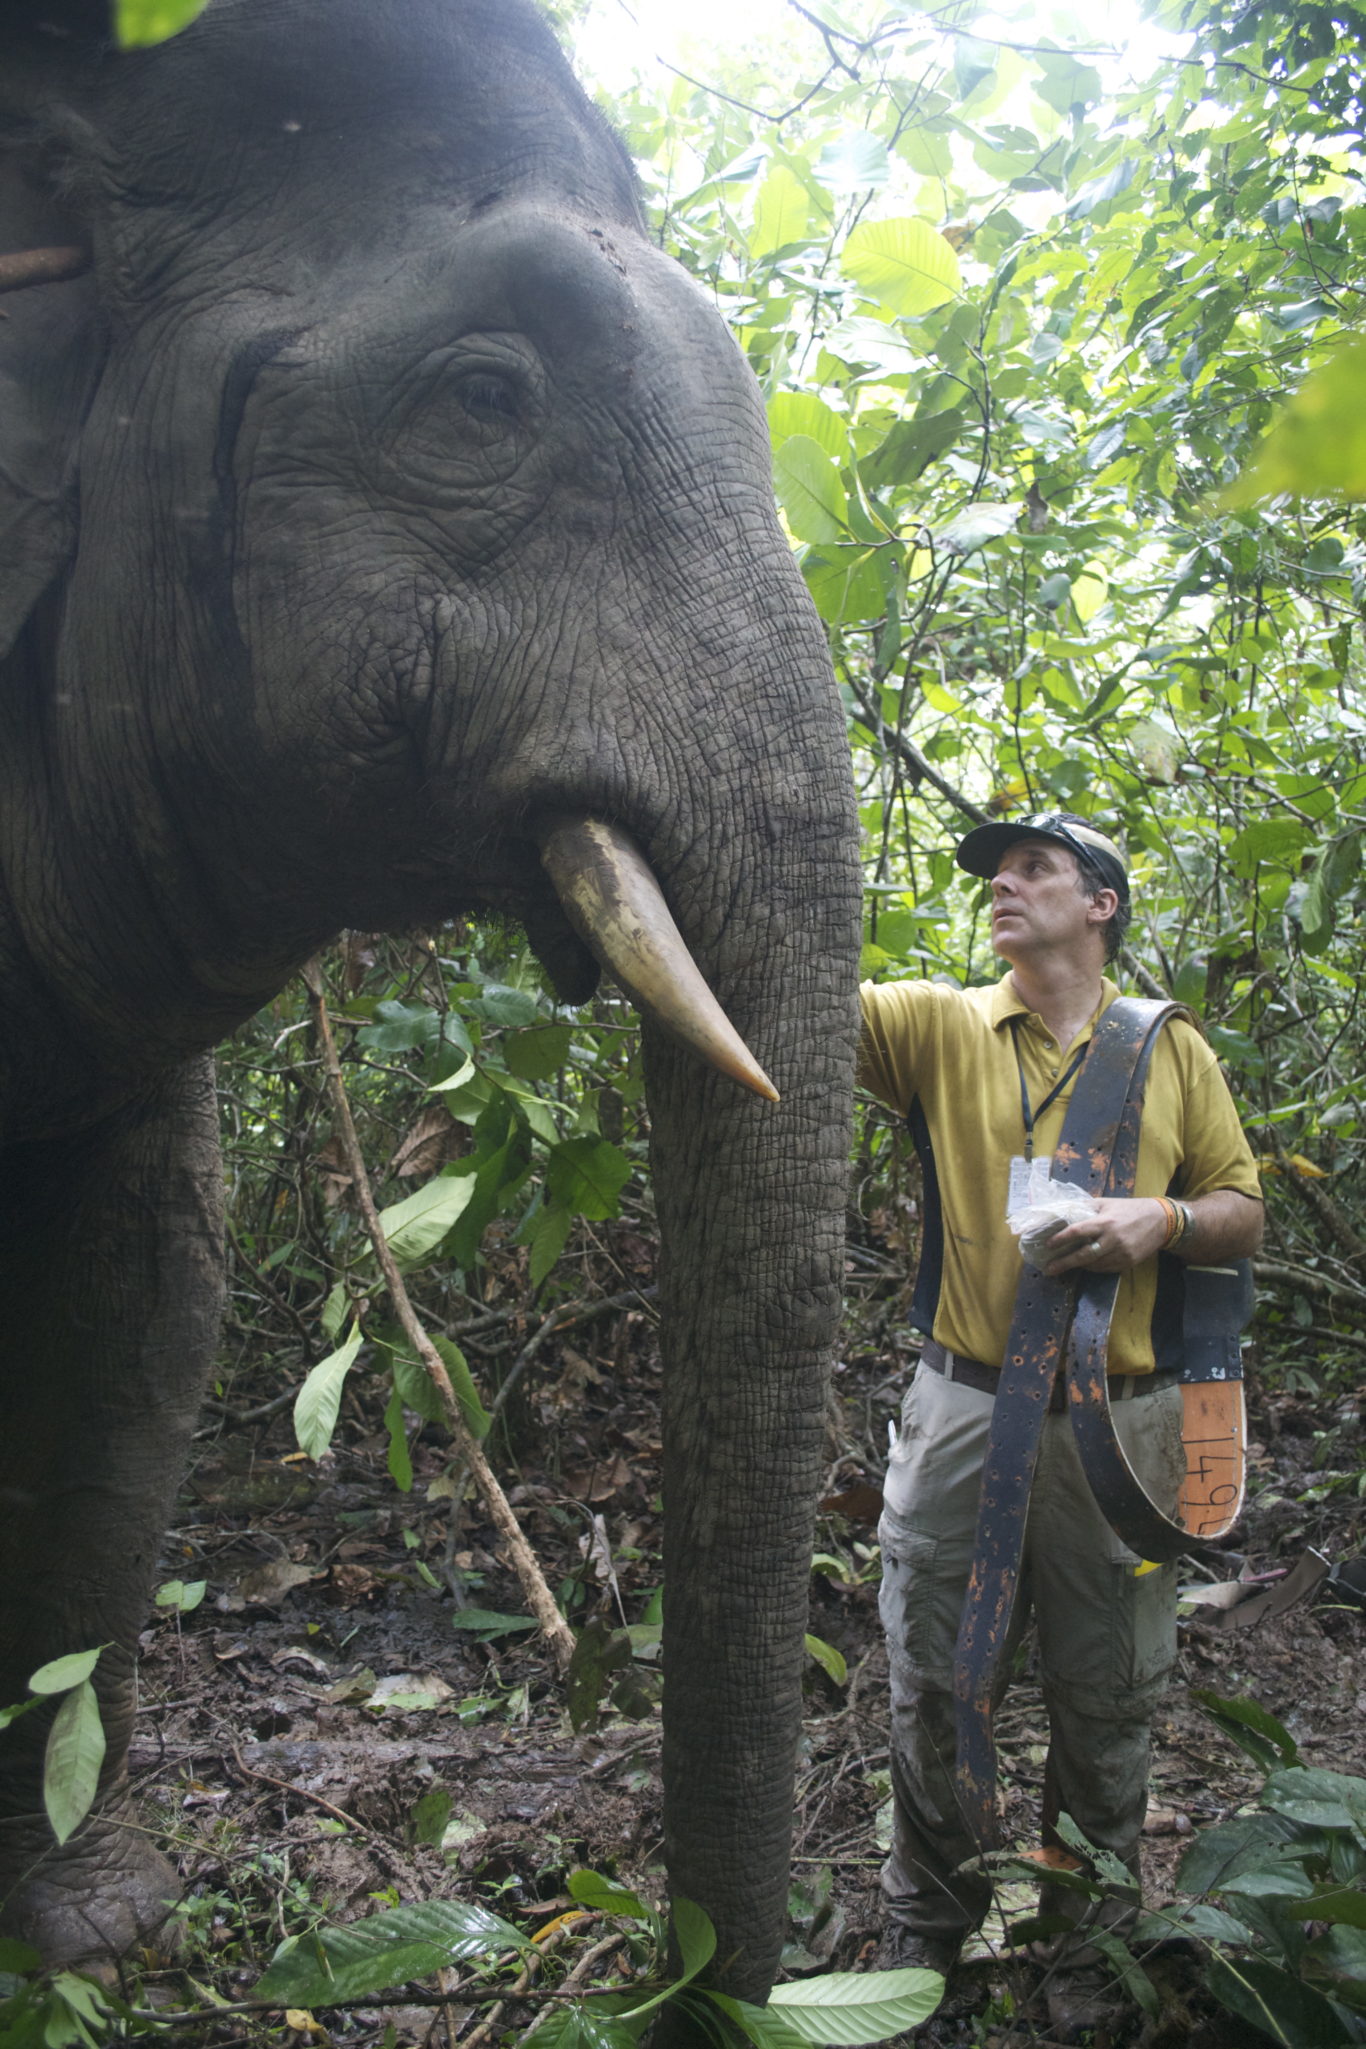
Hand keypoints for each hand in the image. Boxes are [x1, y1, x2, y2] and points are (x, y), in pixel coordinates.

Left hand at [1043, 1196, 1168, 1276]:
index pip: (1077, 1232)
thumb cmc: (1129, 1209)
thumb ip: (1086, 1208)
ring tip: (1064, 1265)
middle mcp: (1112, 1239)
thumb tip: (1062, 1211)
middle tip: (1048, 1269)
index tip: (1047, 1245)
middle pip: (1083, 1255)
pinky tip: (1086, 1264)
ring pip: (1094, 1265)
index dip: (1060, 1239)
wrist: (1160, 1221)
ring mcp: (1121, 1253)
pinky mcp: (1128, 1263)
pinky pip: (1105, 1269)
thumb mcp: (1106, 1203)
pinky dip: (1093, 1267)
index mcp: (1105, 1222)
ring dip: (1078, 1266)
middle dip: (1064, 1263)